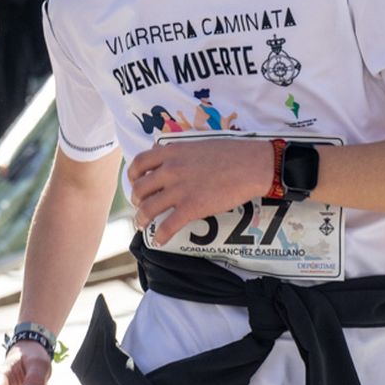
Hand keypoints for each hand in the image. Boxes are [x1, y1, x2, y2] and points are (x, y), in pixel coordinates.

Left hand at [127, 138, 275, 244]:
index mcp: (172, 152)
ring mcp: (180, 190)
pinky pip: (168, 226)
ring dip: (141, 219)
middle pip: (140, 188)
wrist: (251, 165)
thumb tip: (166, 156)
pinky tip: (159, 240)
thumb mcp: (198, 144)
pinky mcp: (192, 208)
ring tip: (142, 224)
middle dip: (136, 200)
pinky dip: (160, 236)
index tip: (135, 182)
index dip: (133, 175)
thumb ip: (179, 151)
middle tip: (140, 205)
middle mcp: (171, 170)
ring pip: (148, 208)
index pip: (139, 162)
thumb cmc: (231, 152)